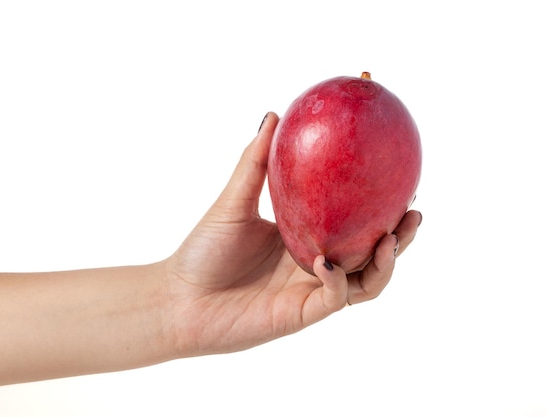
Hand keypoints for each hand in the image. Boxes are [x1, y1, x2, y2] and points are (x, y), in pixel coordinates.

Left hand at [164, 112, 421, 356]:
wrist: (178, 300)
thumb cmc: (202, 252)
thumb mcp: (233, 201)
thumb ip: (255, 163)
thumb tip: (273, 114)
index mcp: (304, 236)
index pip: (352, 219)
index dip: (380, 202)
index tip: (400, 173)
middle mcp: (314, 264)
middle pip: (371, 252)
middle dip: (400, 235)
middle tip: (414, 209)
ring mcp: (310, 291)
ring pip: (365, 281)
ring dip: (386, 262)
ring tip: (394, 237)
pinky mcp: (300, 315)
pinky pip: (333, 299)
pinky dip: (337, 281)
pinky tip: (326, 262)